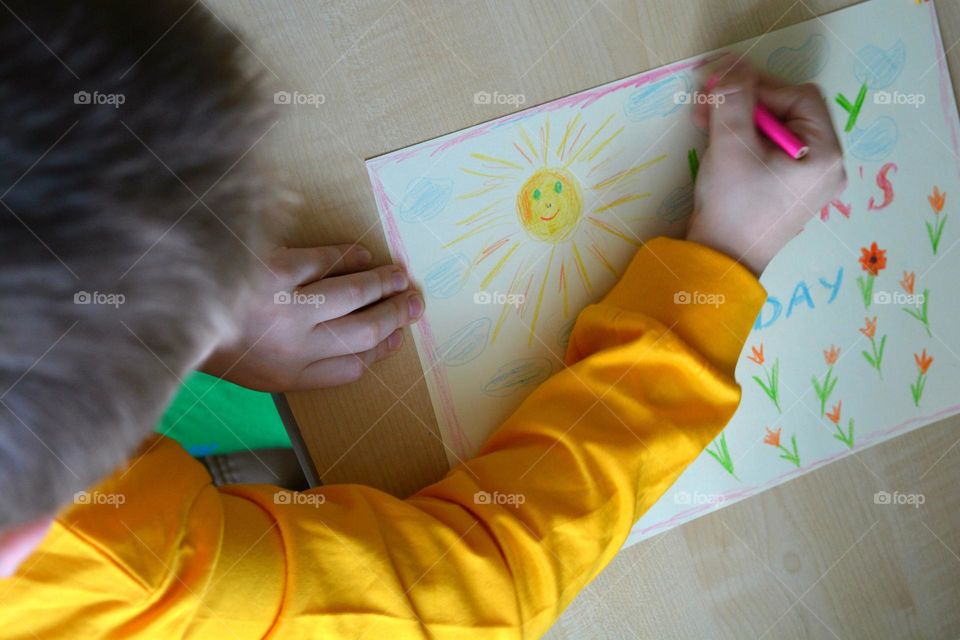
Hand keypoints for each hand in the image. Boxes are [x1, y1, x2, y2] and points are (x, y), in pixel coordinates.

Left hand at [201, 244, 423, 390]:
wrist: (167, 311)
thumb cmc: (218, 340)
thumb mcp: (262, 372)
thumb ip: (311, 367)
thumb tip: (367, 345)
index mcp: (289, 375)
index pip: (354, 365)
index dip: (384, 349)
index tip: (400, 334)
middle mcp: (293, 346)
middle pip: (365, 329)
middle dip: (398, 314)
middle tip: (416, 301)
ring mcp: (285, 307)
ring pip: (355, 293)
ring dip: (384, 283)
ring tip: (399, 276)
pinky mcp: (274, 270)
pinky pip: (327, 261)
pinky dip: (350, 256)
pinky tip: (361, 256)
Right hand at [687, 58, 846, 274]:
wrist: (719, 263)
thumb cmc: (733, 206)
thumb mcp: (731, 145)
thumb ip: (734, 98)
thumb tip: (732, 65)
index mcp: (825, 155)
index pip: (798, 97)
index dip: (760, 88)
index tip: (723, 91)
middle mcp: (825, 168)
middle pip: (787, 114)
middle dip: (744, 105)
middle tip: (707, 103)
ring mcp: (806, 184)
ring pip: (774, 133)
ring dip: (738, 122)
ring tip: (704, 122)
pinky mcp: (785, 194)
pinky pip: (769, 155)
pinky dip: (743, 144)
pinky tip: (717, 144)